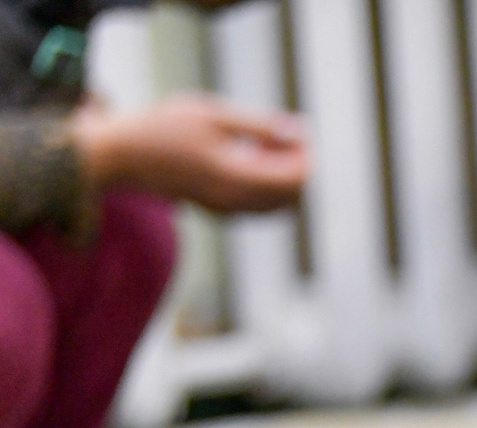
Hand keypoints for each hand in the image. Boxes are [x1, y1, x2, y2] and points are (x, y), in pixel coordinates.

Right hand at [70, 95, 306, 214]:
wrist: (121, 155)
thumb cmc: (163, 128)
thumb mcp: (213, 116)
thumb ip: (259, 125)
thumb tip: (298, 131)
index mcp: (235, 180)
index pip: (294, 180)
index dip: (304, 155)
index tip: (296, 130)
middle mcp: (235, 204)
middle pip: (292, 195)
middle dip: (296, 165)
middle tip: (278, 134)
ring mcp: (227, 212)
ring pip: (278, 204)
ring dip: (281, 175)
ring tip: (260, 142)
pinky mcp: (219, 212)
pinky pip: (259, 205)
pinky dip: (265, 184)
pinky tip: (246, 155)